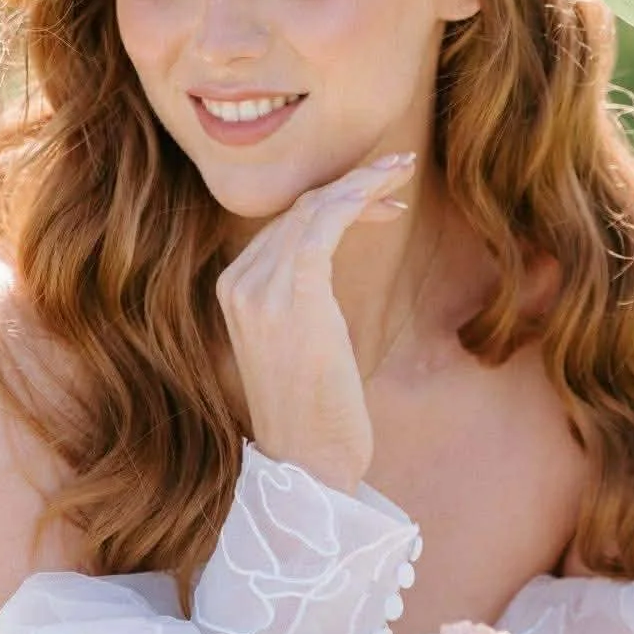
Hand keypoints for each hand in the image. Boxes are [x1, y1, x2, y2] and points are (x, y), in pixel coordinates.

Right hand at [215, 152, 415, 494]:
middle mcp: (237, 284)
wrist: (307, 461)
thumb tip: (322, 278)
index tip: (378, 200)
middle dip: (351, 185)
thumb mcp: (296, 347)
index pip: (283, 227)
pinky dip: (356, 200)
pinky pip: (324, 225)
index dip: (333, 204)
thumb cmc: (313, 414)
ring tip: (402, 174)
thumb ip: (297, 304)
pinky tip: (386, 196)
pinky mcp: (293, 295)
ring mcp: (259, 289)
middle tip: (397, 172)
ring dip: (361, 184)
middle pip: (298, 211)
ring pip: (313, 210)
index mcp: (231, 292)